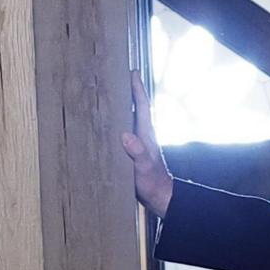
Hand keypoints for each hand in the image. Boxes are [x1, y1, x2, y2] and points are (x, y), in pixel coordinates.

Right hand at [121, 75, 173, 217]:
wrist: (159, 197)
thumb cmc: (152, 183)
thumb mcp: (143, 167)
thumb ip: (137, 152)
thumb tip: (126, 135)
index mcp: (145, 135)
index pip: (142, 106)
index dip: (137, 89)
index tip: (133, 73)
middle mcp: (143, 135)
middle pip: (137, 108)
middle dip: (130, 92)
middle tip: (119, 76)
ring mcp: (139, 143)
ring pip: (131, 119)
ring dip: (124, 106)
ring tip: (111, 94)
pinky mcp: (134, 152)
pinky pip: (125, 131)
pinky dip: (119, 123)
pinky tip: (110, 124)